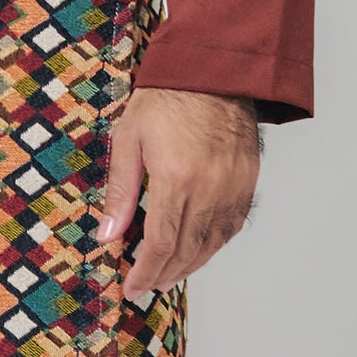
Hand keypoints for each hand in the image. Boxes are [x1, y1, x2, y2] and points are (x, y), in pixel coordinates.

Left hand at [96, 86, 261, 303]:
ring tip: (170, 275)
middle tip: (147, 286)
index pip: (161, 244)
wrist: (212, 69)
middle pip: (188, 250)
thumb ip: (121, 192)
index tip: (132, 287)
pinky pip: (233, 225)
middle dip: (165, 275)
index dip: (145, 272)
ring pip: (214, 243)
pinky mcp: (248, 180)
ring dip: (191, 265)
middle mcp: (210, 188)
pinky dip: (214, 244)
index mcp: (176, 178)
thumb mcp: (129, 140)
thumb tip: (108, 235)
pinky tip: (199, 249)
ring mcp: (233, 185)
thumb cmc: (166, 98)